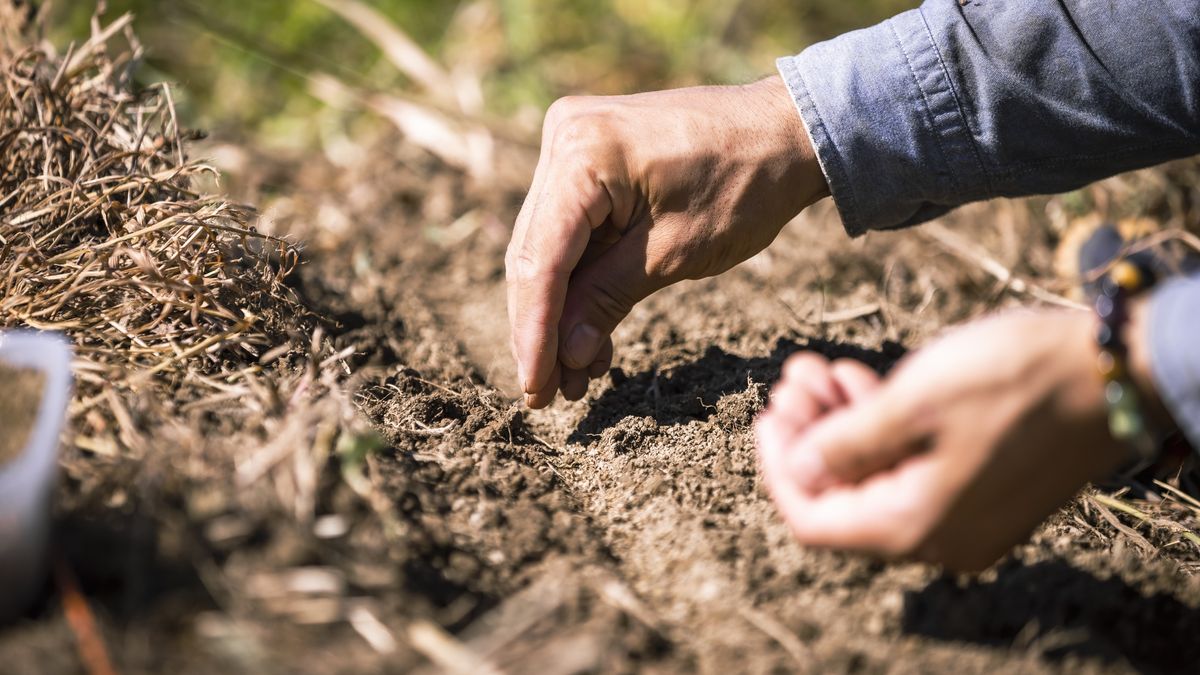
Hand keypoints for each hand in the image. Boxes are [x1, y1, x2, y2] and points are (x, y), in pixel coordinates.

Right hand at [506, 76, 828, 406]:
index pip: (542, 259)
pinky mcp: (587, 159)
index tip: (534, 388)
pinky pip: (571, 232)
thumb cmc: (745, 184)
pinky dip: (581, 283)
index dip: (535, 331)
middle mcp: (564, 138)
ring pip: (548, 249)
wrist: (787, 131)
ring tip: (576, 379)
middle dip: (543, 330)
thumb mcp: (675, 253)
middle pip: (535, 255)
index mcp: (582, 153)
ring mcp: (572, 145)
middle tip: (548, 395)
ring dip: (561, 314)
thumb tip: (564, 356)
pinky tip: (590, 338)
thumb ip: (608, 299)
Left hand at [756, 307, 1159, 570]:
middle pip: (843, 494)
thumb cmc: (1011, 380)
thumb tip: (799, 470)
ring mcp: (964, 513)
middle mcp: (937, 535)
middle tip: (794, 376)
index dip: (777, 468)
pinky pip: (912, 464)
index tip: (765, 415)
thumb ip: (845, 444)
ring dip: (840, 420)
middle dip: (809, 433)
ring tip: (817, 366)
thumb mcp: (912, 403)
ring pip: (876, 473)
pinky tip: (858, 377)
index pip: (814, 519)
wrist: (1112, 368)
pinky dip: (881, 424)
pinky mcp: (982, 485)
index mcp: (914, 526)